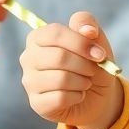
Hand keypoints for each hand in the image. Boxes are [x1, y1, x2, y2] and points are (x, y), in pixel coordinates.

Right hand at [19, 11, 122, 128]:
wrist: (97, 95)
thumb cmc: (91, 63)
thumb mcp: (95, 40)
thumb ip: (88, 25)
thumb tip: (87, 29)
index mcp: (38, 37)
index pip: (55, 33)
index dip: (81, 43)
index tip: (100, 54)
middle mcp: (28, 58)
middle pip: (59, 57)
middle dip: (85, 65)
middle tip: (93, 70)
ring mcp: (29, 82)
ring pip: (61, 79)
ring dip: (82, 82)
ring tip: (85, 82)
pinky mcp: (36, 103)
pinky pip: (60, 98)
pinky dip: (77, 96)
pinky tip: (78, 95)